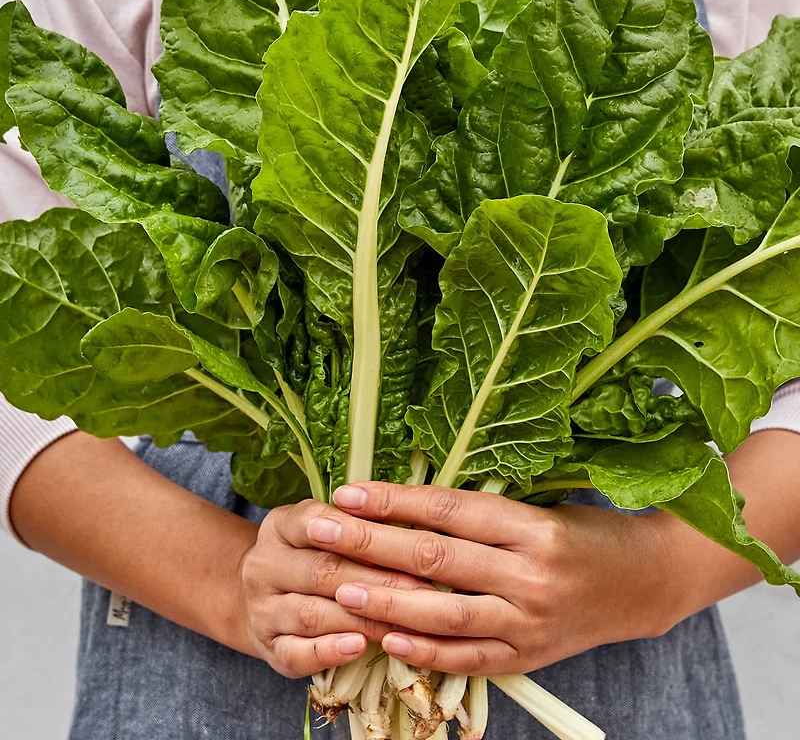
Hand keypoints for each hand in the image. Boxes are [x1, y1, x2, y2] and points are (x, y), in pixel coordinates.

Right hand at [238, 499, 430, 677]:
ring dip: (362, 618)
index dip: (355, 531)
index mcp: (279, 527)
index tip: (398, 537)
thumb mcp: (322, 527)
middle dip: (376, 580)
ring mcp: (263, 610)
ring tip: (403, 622)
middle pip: (321, 571)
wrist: (262, 596)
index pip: (312, 521)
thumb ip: (357, 522)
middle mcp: (264, 566)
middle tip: (421, 588)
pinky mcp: (270, 650)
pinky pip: (297, 654)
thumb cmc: (310, 554)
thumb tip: (413, 523)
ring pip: (313, 614)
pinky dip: (329, 651)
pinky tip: (359, 647)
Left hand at [299, 482, 681, 675]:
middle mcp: (530, 574)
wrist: (646, 582)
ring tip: (339, 588)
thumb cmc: (588, 534)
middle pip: (435, 558)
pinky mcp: (529, 656)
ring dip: (387, 601)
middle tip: (321, 530)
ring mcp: (530, 622)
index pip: (448, 509)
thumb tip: (410, 503)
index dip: (395, 500)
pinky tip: (387, 639)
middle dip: (370, 544)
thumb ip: (482, 511)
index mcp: (533, 526)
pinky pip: (469, 657)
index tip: (349, 492)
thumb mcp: (541, 507)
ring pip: (444, 612)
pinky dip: (426, 650)